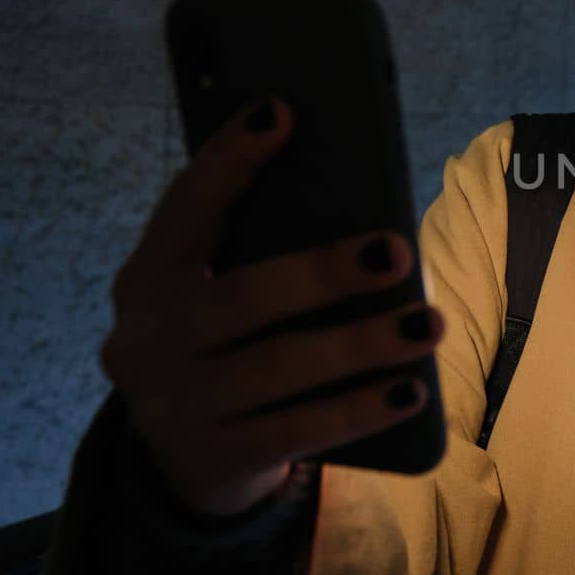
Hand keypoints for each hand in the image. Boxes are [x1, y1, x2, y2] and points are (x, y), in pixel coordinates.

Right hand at [100, 97, 443, 517]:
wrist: (191, 462)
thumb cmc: (232, 346)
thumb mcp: (223, 294)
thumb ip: (261, 252)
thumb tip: (365, 211)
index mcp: (146, 279)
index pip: (184, 209)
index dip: (228, 161)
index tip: (281, 112)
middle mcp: (145, 341)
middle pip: (244, 298)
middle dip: (325, 274)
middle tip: (399, 253)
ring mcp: (174, 407)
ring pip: (281, 368)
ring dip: (363, 344)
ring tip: (428, 323)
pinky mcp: (213, 461)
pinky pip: (300, 431)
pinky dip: (360, 409)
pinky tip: (410, 390)